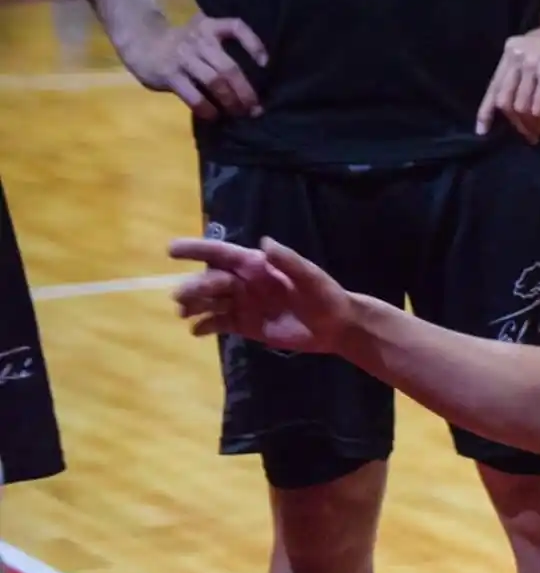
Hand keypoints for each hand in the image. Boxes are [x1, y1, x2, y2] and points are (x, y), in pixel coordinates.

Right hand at [125, 13, 267, 120]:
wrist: (140, 41)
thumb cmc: (180, 43)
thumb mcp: (200, 34)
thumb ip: (220, 48)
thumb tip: (249, 82)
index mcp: (209, 26)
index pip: (236, 26)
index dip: (253, 43)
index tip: (265, 63)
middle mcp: (198, 39)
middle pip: (229, 67)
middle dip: (245, 91)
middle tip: (255, 108)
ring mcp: (182, 56)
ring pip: (214, 81)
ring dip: (230, 101)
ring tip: (239, 114)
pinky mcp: (169, 73)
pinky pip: (193, 95)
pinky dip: (207, 108)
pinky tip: (215, 116)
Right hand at [168, 237, 352, 353]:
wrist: (334, 326)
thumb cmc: (324, 294)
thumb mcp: (310, 276)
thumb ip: (288, 261)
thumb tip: (265, 242)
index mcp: (257, 265)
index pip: (222, 254)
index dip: (197, 250)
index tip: (171, 250)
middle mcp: (244, 282)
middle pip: (210, 280)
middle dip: (193, 286)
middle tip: (180, 297)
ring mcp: (243, 304)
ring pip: (209, 302)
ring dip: (193, 305)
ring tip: (183, 313)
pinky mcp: (245, 325)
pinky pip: (218, 324)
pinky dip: (204, 326)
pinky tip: (196, 331)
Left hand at [477, 8, 539, 143]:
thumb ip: (525, 71)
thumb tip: (517, 105)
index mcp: (512, 50)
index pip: (493, 85)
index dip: (486, 111)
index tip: (482, 131)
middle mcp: (517, 56)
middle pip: (504, 100)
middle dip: (515, 123)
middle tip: (528, 135)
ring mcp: (533, 64)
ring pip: (521, 107)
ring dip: (532, 125)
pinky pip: (539, 108)